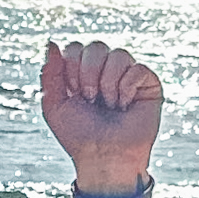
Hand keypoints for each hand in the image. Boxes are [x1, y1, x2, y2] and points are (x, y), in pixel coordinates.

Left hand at [43, 40, 161, 193]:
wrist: (104, 155)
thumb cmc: (78, 135)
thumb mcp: (54, 106)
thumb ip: (50, 73)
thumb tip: (51, 42)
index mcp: (81, 74)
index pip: (75, 48)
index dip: (71, 68)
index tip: (72, 93)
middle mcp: (105, 71)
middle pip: (96, 46)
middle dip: (87, 74)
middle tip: (89, 99)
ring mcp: (127, 75)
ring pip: (119, 54)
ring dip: (107, 84)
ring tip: (108, 105)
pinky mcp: (148, 83)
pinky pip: (138, 68)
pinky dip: (126, 89)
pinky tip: (125, 105)